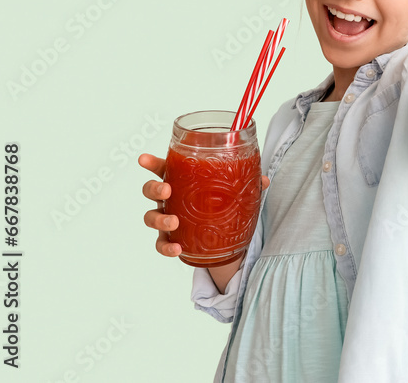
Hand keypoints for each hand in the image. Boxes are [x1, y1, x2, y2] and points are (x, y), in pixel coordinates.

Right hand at [138, 153, 269, 256]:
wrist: (223, 236)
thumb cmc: (222, 203)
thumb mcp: (236, 192)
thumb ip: (248, 184)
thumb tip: (263, 180)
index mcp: (182, 180)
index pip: (164, 168)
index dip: (152, 163)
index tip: (144, 159)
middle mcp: (171, 198)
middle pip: (151, 190)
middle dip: (154, 188)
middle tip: (166, 190)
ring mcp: (168, 218)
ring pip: (150, 217)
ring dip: (159, 219)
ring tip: (174, 222)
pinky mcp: (171, 239)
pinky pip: (161, 244)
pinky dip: (166, 247)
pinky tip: (177, 249)